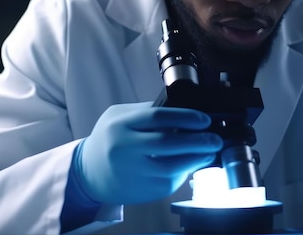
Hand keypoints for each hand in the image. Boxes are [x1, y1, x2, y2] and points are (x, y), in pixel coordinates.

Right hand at [73, 102, 222, 204]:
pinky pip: (168, 182)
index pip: (158, 118)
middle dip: (197, 141)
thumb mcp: (120, 116)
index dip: (186, 118)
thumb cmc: (109, 139)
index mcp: (120, 125)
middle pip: (168, 144)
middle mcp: (125, 149)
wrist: (88, 172)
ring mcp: (133, 172)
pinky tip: (192, 164)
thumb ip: (148, 112)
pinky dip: (184, 173)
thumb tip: (184, 111)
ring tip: (209, 152)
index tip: (204, 120)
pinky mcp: (141, 190)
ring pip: (171, 167)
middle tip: (214, 139)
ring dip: (196, 160)